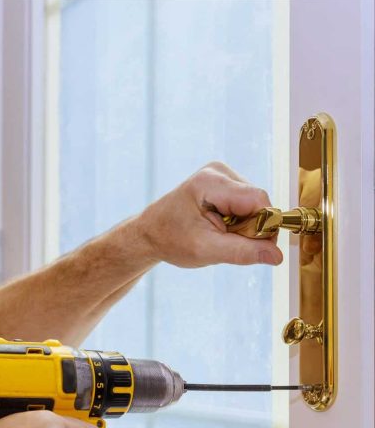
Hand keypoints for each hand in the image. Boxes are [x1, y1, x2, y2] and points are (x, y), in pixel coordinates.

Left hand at [136, 161, 282, 267]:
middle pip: (258, 202)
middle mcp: (219, 172)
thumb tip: (276, 256)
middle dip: (250, 228)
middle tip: (223, 241)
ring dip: (243, 226)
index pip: (258, 200)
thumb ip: (242, 252)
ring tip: (216, 234)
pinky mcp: (224, 184)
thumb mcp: (206, 250)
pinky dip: (238, 222)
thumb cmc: (170, 240)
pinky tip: (218, 227)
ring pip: (254, 206)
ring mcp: (222, 176)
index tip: (250, 248)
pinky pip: (246, 206)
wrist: (149, 234)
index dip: (263, 226)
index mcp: (211, 182)